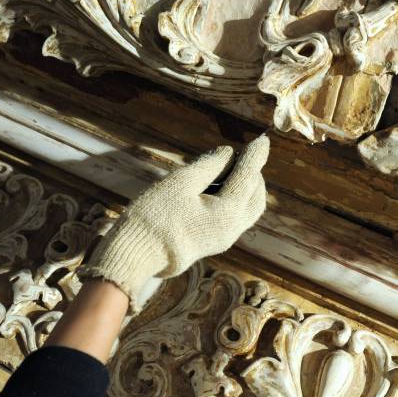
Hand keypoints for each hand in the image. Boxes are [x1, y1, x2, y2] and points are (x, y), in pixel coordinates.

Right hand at [78, 135, 268, 309]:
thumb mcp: (181, 182)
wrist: (134, 257)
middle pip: (256, 197)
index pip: (248, 177)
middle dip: (253, 173)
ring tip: (228, 168)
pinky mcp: (213, 243)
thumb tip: (228, 153)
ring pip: (248, 210)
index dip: (255, 156)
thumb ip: (209, 165)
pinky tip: (217, 186)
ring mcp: (224, 240)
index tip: (263, 139)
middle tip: (240, 154)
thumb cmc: (154, 217)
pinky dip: (234, 198)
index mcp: (227, 214)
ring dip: (245, 187)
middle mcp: (232, 230)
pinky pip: (235, 217)